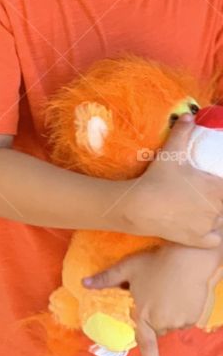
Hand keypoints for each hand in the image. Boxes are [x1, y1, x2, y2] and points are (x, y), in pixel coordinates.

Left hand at [82, 243, 222, 355]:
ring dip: (168, 313)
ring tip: (167, 290)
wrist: (188, 258)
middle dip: (153, 318)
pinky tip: (180, 293)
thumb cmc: (155, 263)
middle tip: (153, 295)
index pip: (146, 344)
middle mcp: (163, 322)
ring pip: (171, 323)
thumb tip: (84, 284)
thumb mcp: (127, 268)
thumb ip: (106, 279)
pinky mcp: (194, 317)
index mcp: (144, 315)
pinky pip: (185, 318)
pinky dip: (182, 310)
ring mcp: (180, 321)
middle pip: (157, 328)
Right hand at [118, 117, 222, 247]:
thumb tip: (188, 115)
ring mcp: (209, 226)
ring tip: (202, 209)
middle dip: (217, 198)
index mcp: (216, 188)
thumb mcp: (170, 153)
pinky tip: (203, 227)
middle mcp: (217, 208)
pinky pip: (215, 238)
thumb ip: (182, 133)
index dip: (220, 185)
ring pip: (221, 221)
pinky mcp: (200, 240)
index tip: (215, 184)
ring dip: (216, 216)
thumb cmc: (157, 179)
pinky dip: (212, 234)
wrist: (141, 207)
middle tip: (203, 194)